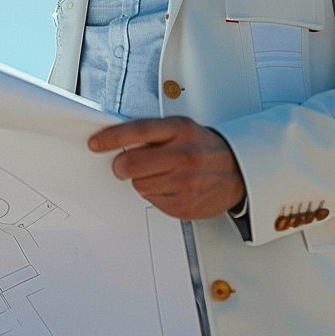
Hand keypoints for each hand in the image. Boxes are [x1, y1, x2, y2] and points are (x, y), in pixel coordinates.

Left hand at [88, 116, 245, 220]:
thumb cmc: (203, 147)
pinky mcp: (185, 205)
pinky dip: (156, 195)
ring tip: (161, 174)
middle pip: (132, 164)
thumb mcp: (183, 129)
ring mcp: (186, 183)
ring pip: (139, 185)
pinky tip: (171, 187)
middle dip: (122, 165)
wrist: (239, 171)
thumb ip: (153, 134)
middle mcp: (185, 156)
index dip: (112, 138)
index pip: (139, 132)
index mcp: (181, 130)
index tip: (96, 143)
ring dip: (142, 180)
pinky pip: (152, 201)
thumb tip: (116, 140)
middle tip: (124, 165)